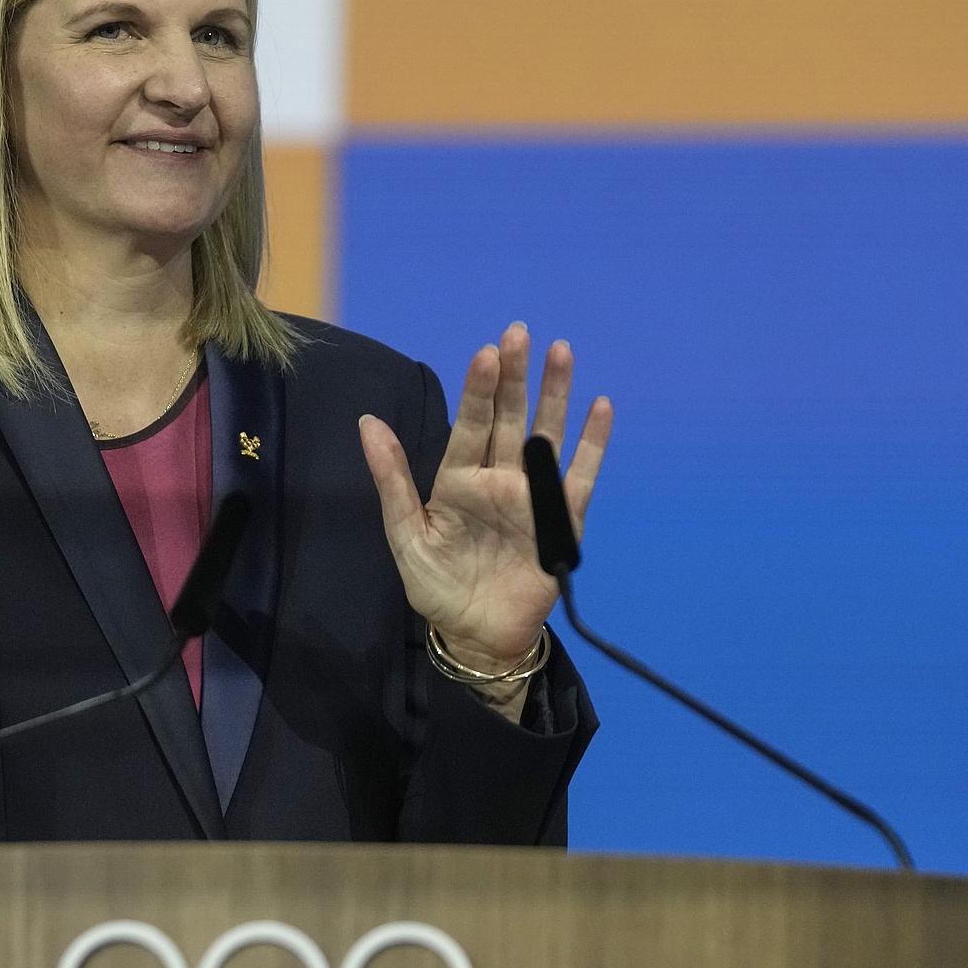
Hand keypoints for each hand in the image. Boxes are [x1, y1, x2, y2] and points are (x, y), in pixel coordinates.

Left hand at [359, 322, 611, 675]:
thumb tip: (367, 423)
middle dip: (515, 376)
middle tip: (520, 332)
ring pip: (546, 435)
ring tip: (560, 351)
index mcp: (458, 480)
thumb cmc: (437, 587)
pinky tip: (600, 408)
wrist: (477, 636)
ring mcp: (532, 496)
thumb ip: (392, 480)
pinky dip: (591, 443)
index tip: (486, 352)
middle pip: (509, 417)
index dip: (479, 389)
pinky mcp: (562, 521)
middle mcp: (497, 478)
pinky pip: (579, 476)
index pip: (470, 424)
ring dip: (555, 395)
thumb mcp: (406, 535)